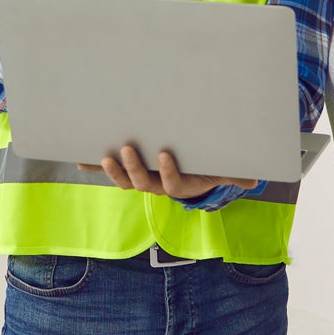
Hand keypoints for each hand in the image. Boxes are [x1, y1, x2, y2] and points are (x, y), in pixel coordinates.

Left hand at [78, 144, 257, 197]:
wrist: (189, 175)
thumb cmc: (205, 168)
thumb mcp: (220, 170)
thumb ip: (234, 174)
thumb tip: (253, 180)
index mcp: (179, 184)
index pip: (172, 183)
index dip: (168, 172)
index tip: (165, 154)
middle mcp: (157, 184)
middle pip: (143, 183)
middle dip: (133, 168)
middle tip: (127, 149)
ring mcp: (142, 179)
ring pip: (126, 180)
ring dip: (114, 170)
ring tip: (107, 155)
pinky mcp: (129, 171)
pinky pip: (111, 171)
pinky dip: (96, 167)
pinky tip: (80, 160)